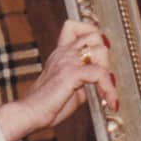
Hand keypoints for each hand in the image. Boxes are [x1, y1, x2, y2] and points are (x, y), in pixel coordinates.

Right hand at [0, 20, 117, 140]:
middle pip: (94, 34)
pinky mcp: (70, 73)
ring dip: (109, 71)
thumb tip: (104, 81)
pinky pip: (99, 73)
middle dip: (106, 56)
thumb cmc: (47, 106)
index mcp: (61, 53)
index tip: (100, 54)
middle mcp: (64, 52)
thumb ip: (86, 80)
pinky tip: (111, 102)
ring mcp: (67, 60)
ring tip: (107, 92)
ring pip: (101, 49)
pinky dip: (109, 88)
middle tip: (104, 78)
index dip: (91, 33)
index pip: (74, 26)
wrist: (29, 114)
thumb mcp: (72, 89)